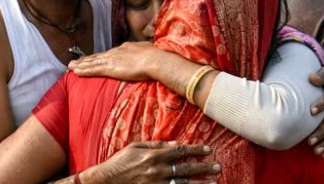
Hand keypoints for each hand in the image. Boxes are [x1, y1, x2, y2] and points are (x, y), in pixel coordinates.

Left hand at [69, 42, 158, 81]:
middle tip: (76, 61)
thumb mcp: (150, 51)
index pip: (110, 53)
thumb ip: (145, 53)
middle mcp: (116, 52)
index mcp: (126, 48)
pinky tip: (76, 72)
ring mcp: (112, 59)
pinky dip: (84, 71)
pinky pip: (93, 70)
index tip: (94, 58)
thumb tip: (148, 54)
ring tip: (71, 66)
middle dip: (86, 59)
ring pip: (92, 62)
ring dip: (81, 65)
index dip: (101, 56)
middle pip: (98, 56)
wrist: (155, 59)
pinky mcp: (110, 68)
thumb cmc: (157, 57)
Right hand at [85, 141, 220, 183]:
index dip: (196, 150)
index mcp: (154, 156)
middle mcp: (158, 170)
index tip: (208, 149)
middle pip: (186, 168)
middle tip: (218, 167)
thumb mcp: (135, 147)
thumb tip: (174, 143)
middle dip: (204, 167)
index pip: (180, 151)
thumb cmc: (119, 163)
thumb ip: (155, 144)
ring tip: (214, 183)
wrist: (105, 182)